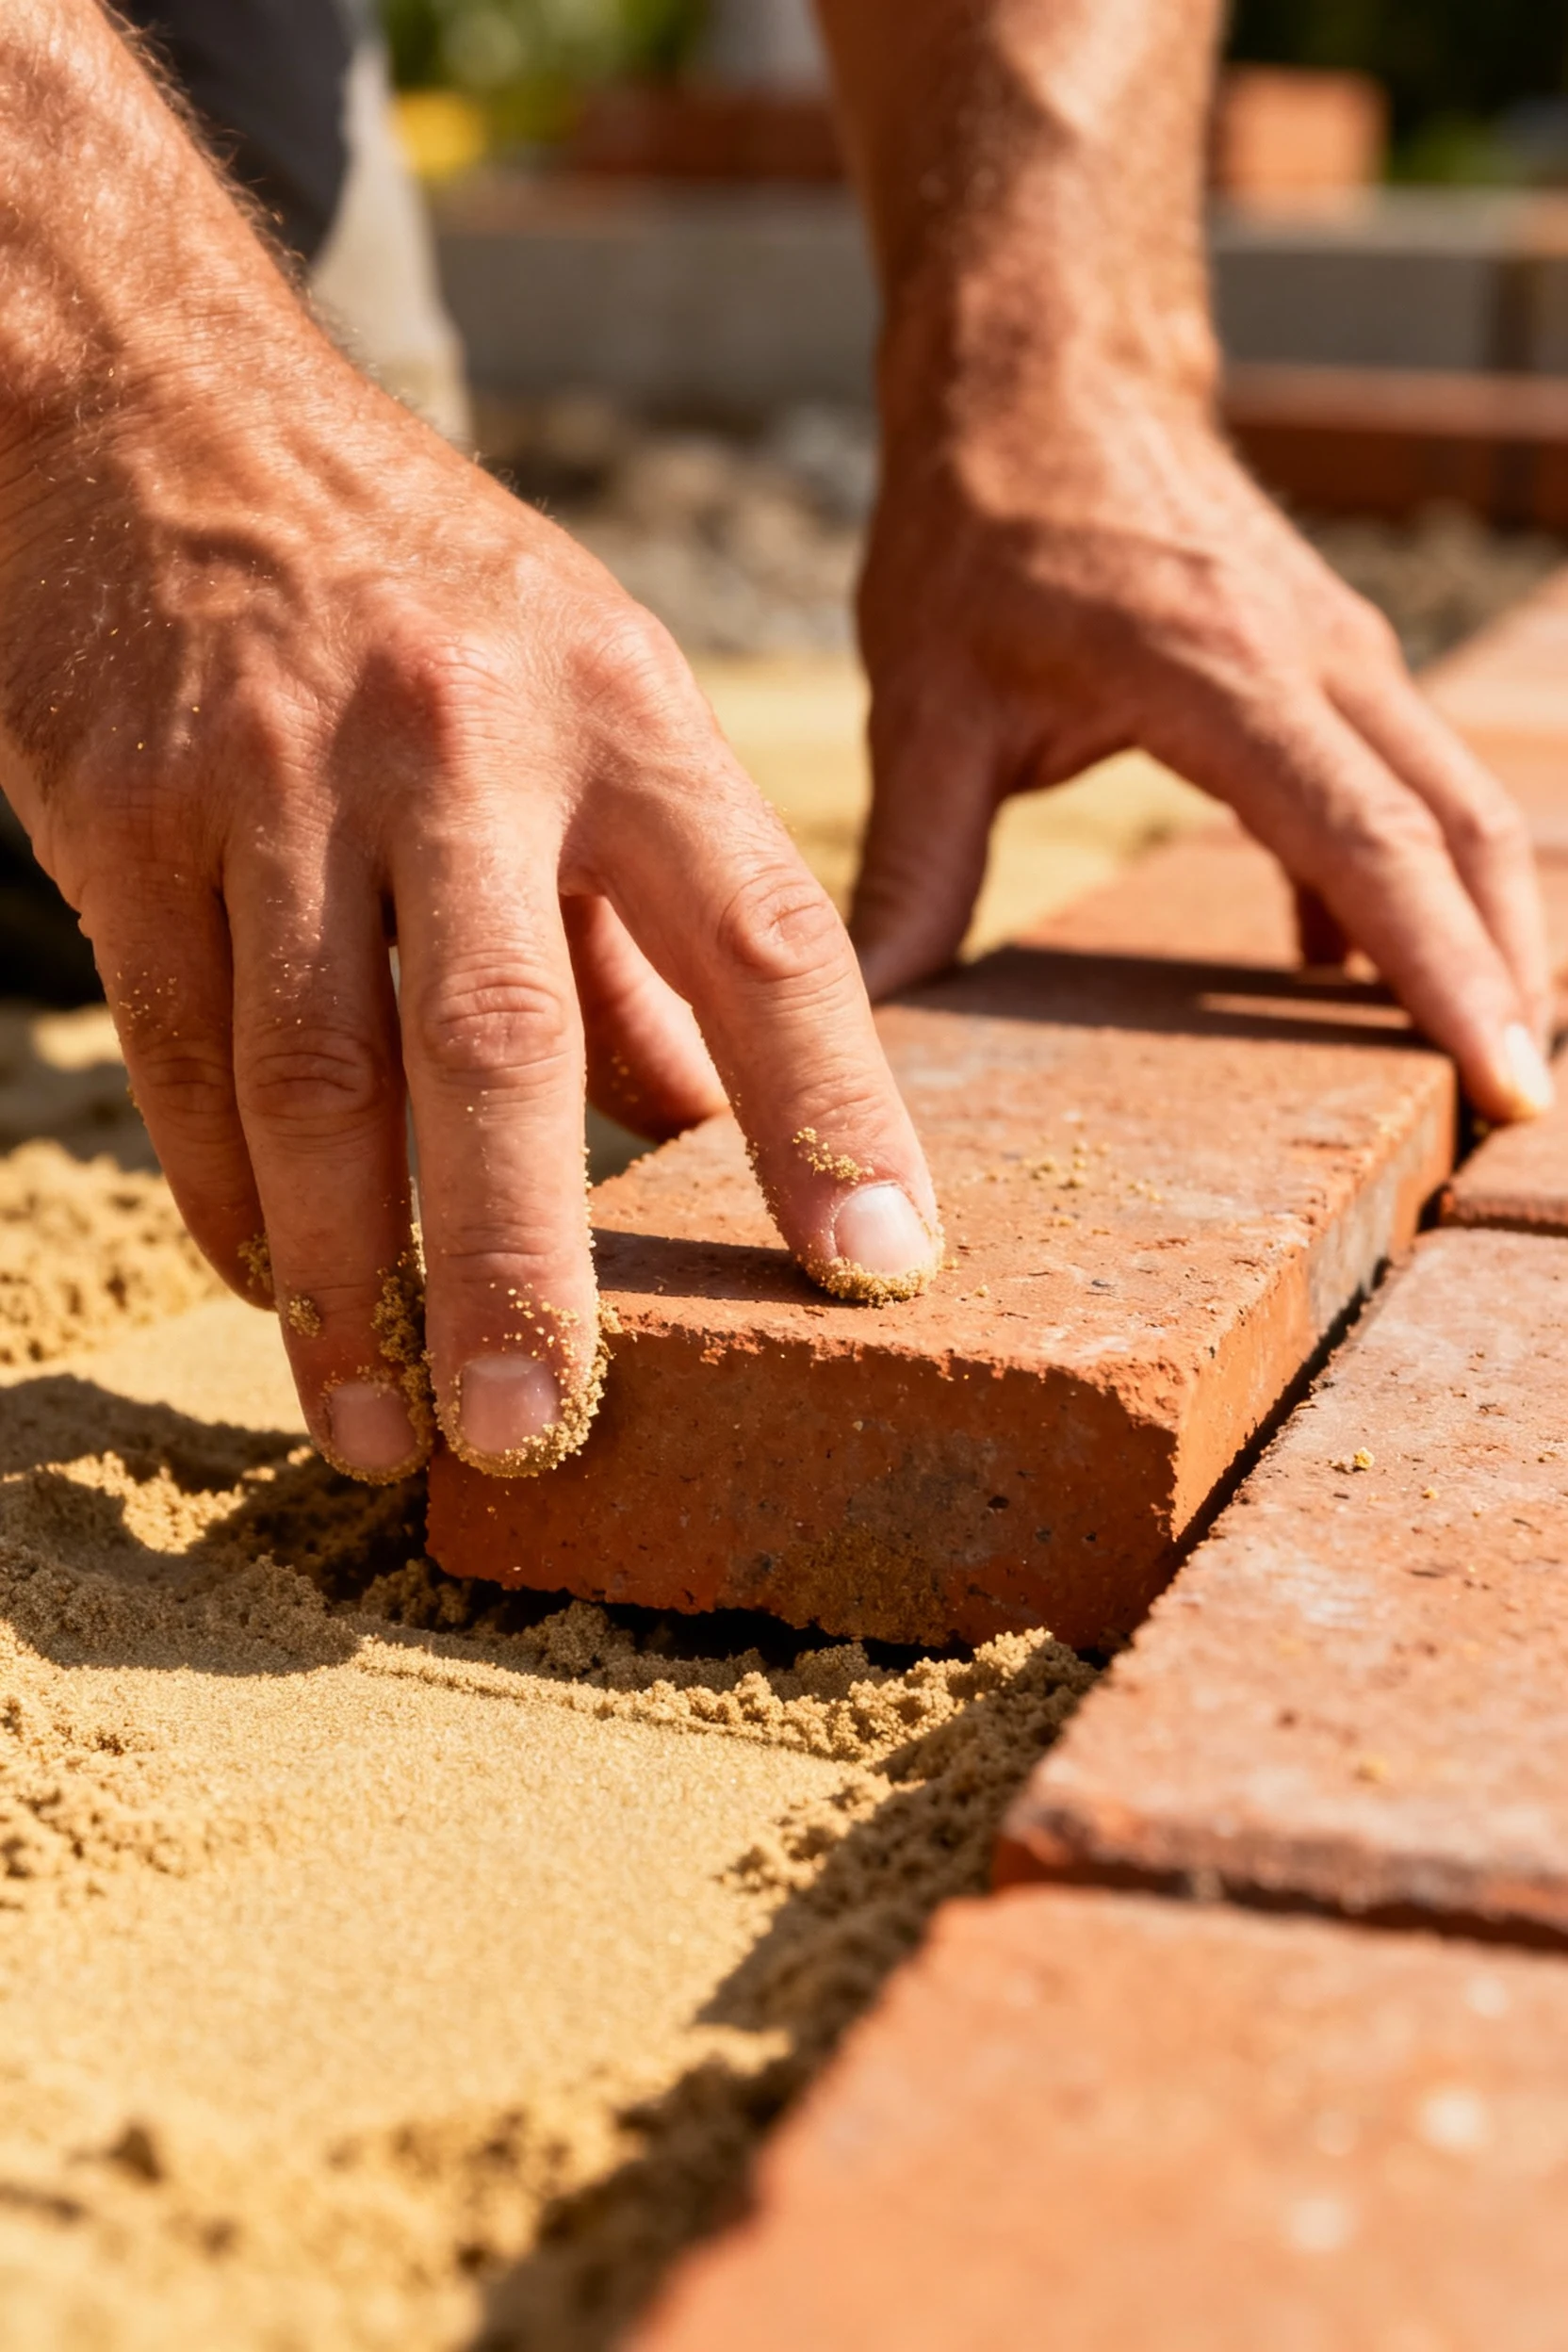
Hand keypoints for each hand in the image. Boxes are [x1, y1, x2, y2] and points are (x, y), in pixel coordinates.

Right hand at [0, 4, 939, 1484]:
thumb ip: (660, 930)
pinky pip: (183, 1050)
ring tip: (387, 1434)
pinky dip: (233, 1197)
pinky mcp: (128, 814)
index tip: (878, 1274)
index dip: (829, 1113)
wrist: (166, 415)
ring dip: (348, 1282)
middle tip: (543, 1434)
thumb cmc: (435, 602)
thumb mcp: (598, 707)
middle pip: (500, 1041)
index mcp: (625, 713)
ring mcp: (279, 779)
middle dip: (519, 1264)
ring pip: (311, 1076)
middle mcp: (462, 744)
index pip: (762, 935)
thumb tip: (722, 1140)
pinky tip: (282, 1294)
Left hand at [851, 386, 1553, 1123]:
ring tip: (1477, 1060)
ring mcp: (1340, 652)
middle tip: (1515, 1113)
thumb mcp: (926, 708)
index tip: (1499, 1080)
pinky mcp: (1332, 659)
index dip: (1441, 973)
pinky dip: (1408, 884)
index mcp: (1222, 675)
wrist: (1043, 372)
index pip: (1368, 844)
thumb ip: (913, 868)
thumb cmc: (979, 533)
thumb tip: (865, 1009)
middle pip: (1461, 832)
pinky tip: (1343, 975)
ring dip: (1485, 930)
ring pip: (1459, 805)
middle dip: (1507, 976)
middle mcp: (1316, 659)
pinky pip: (1406, 785)